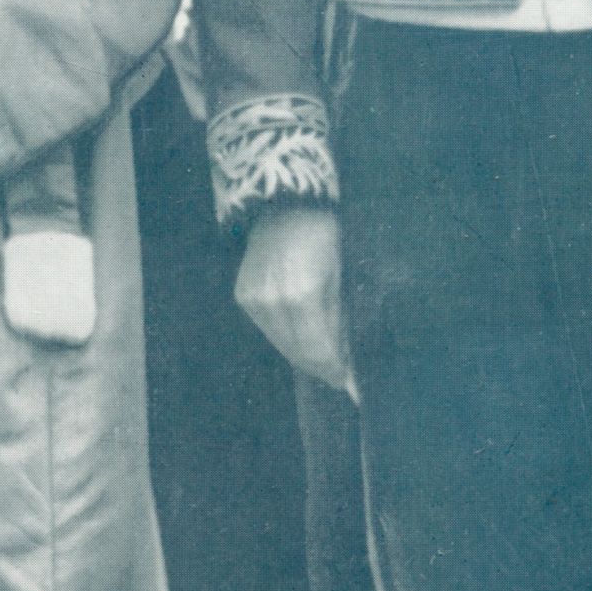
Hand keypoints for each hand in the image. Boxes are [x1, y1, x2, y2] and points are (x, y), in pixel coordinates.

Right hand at [234, 203, 352, 391]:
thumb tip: (344, 357)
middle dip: (319, 367)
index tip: (347, 383)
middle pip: (297, 351)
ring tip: (322, 362)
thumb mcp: (340, 276)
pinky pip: (267, 328)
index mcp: (302, 294)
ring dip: (301, 355)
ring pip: (280, 343)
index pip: (317, 347)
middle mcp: (273, 301)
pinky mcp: (244, 296)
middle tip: (338, 377)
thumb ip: (338, 319)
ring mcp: (254, 299)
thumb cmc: (322, 236)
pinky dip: (284, 337)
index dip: (333, 368)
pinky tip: (300, 338)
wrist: (283, 208)